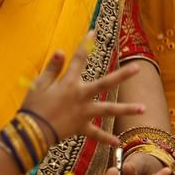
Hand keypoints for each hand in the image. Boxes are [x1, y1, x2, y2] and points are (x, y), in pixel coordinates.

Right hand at [19, 34, 140, 147]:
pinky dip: (106, 139)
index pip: (79, 59)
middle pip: (105, 83)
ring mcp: (84, 113)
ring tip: (143, 108)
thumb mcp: (38, 85)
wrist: (31, 132)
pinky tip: (118, 143)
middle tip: (138, 68)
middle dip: (122, 75)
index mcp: (69, 83)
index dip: (85, 44)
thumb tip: (61, 51)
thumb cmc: (32, 107)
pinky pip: (96, 134)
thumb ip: (52, 69)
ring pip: (109, 109)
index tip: (94, 31)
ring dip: (126, 108)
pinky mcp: (81, 128)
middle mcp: (81, 96)